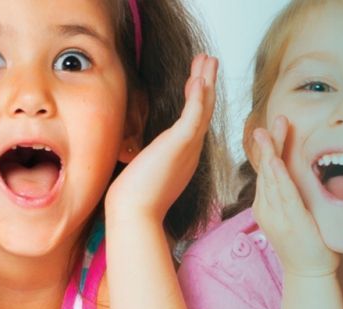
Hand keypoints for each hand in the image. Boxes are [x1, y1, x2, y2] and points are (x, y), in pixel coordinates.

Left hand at [105, 54, 217, 221]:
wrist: (135, 214)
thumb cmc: (134, 202)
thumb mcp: (143, 174)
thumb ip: (146, 162)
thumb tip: (134, 158)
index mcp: (182, 158)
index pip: (194, 122)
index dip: (197, 100)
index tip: (195, 81)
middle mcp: (190, 152)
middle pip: (204, 111)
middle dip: (207, 84)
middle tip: (209, 62)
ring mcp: (188, 148)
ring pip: (204, 108)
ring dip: (206, 81)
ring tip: (208, 59)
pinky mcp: (181, 144)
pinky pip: (195, 114)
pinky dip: (199, 95)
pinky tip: (200, 77)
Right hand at [252, 116, 338, 277]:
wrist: (309, 273)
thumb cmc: (306, 245)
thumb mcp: (295, 216)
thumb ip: (292, 195)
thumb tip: (294, 176)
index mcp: (268, 204)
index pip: (268, 170)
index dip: (270, 147)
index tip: (274, 126)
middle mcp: (267, 208)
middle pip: (266, 170)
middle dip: (267, 143)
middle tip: (270, 121)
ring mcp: (275, 215)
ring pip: (270, 178)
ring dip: (270, 153)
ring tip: (268, 132)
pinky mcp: (288, 222)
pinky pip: (282, 195)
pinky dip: (278, 176)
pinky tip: (275, 161)